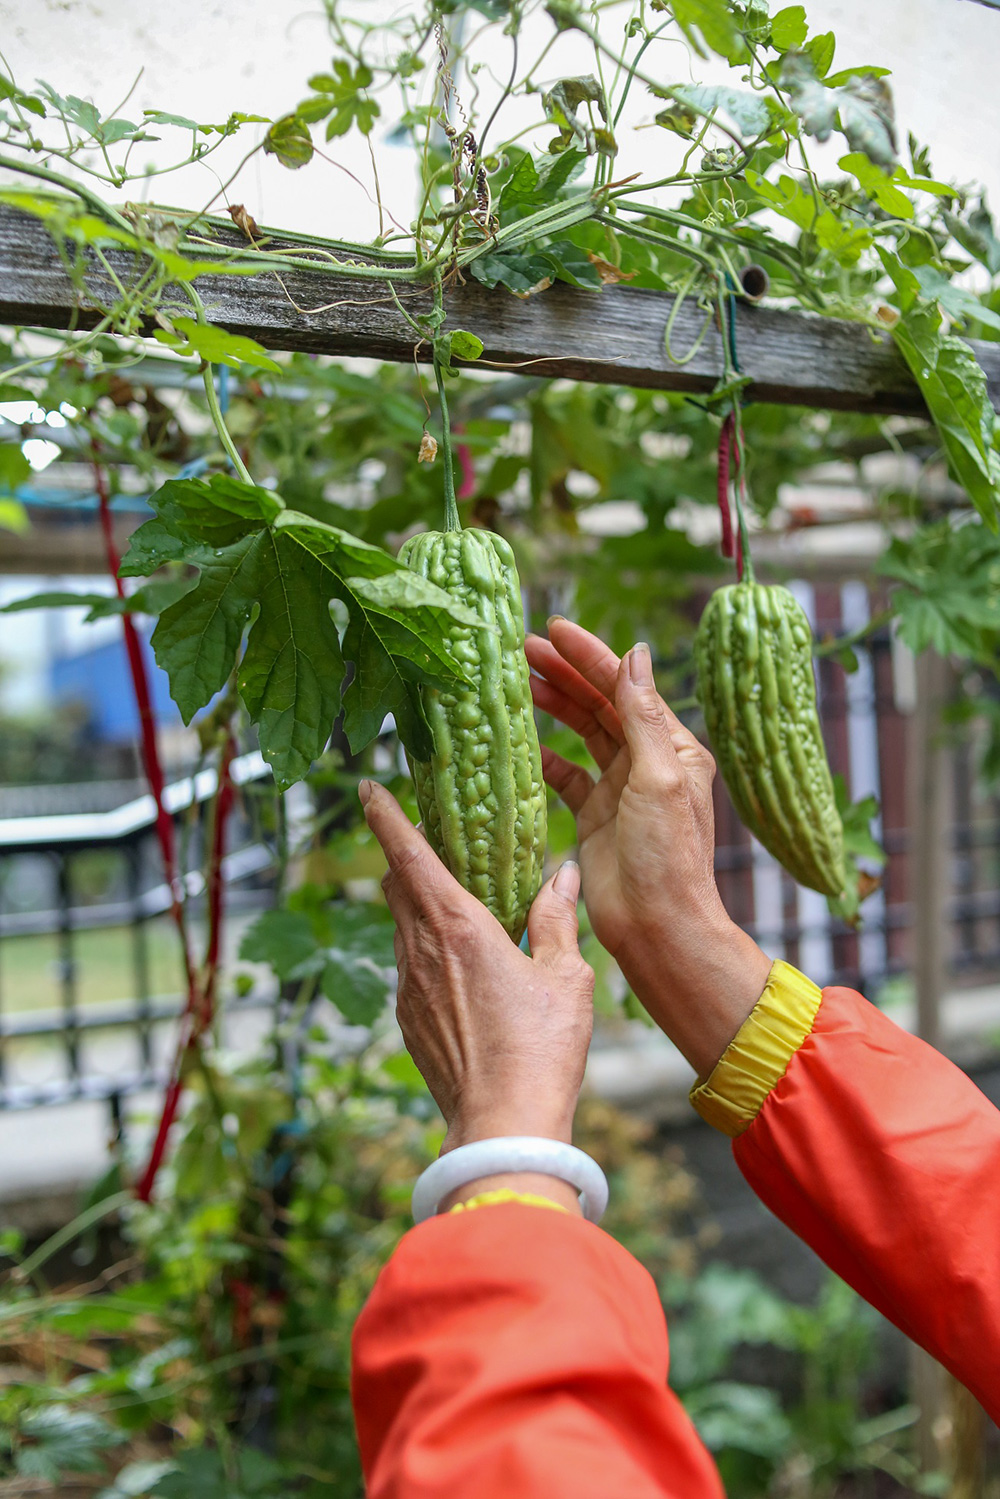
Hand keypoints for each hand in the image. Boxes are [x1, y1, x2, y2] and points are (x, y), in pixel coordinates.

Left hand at [360, 779, 594, 1212]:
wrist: (502, 1126)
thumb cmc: (541, 1048)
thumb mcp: (565, 975)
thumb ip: (556, 918)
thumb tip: (562, 872)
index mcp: (457, 925)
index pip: (407, 853)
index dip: (383, 815)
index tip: (367, 787)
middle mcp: (420, 949)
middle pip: (395, 883)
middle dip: (404, 854)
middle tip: (430, 837)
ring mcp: (407, 986)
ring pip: (401, 925)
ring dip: (418, 904)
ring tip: (456, 902)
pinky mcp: (408, 1019)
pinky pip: (410, 966)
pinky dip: (427, 948)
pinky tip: (462, 966)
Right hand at [525, 619, 770, 1077]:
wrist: (657, 927)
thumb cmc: (667, 856)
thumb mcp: (658, 777)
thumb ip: (642, 716)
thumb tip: (635, 653)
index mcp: (672, 747)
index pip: (627, 686)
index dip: (590, 656)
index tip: (554, 630)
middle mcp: (647, 763)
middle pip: (601, 703)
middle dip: (565, 673)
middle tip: (522, 648)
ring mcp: (618, 789)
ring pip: (582, 733)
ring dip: (553, 705)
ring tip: (517, 681)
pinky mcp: (594, 817)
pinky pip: (565, 776)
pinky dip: (544, 756)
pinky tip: (519, 740)